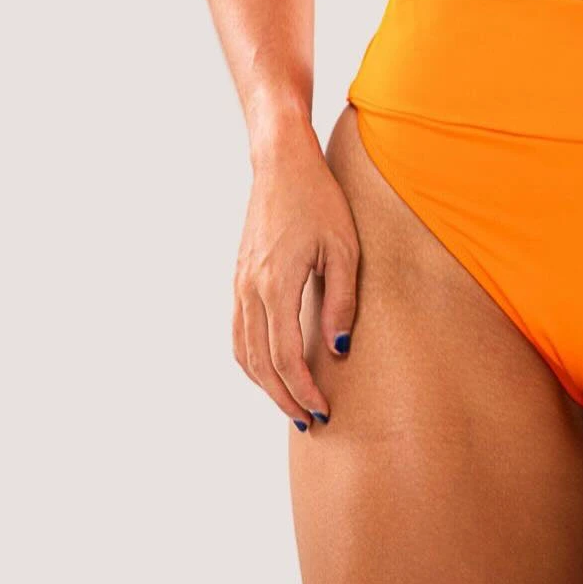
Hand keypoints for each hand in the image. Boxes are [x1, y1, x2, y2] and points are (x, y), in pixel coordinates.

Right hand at [232, 126, 359, 428]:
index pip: (284, 357)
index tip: (322, 411)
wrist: (281, 163)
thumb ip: (342, 300)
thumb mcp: (344, 248)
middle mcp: (251, 290)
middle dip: (283, 397)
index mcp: (276, 284)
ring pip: (243, 352)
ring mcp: (240, 284)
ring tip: (291, 402)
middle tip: (309, 420)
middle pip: (260, 363)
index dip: (302, 390)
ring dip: (264, 384)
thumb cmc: (320, 200)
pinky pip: (238, 332)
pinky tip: (270, 368)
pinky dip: (251, 360)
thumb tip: (337, 349)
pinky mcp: (239, 278)